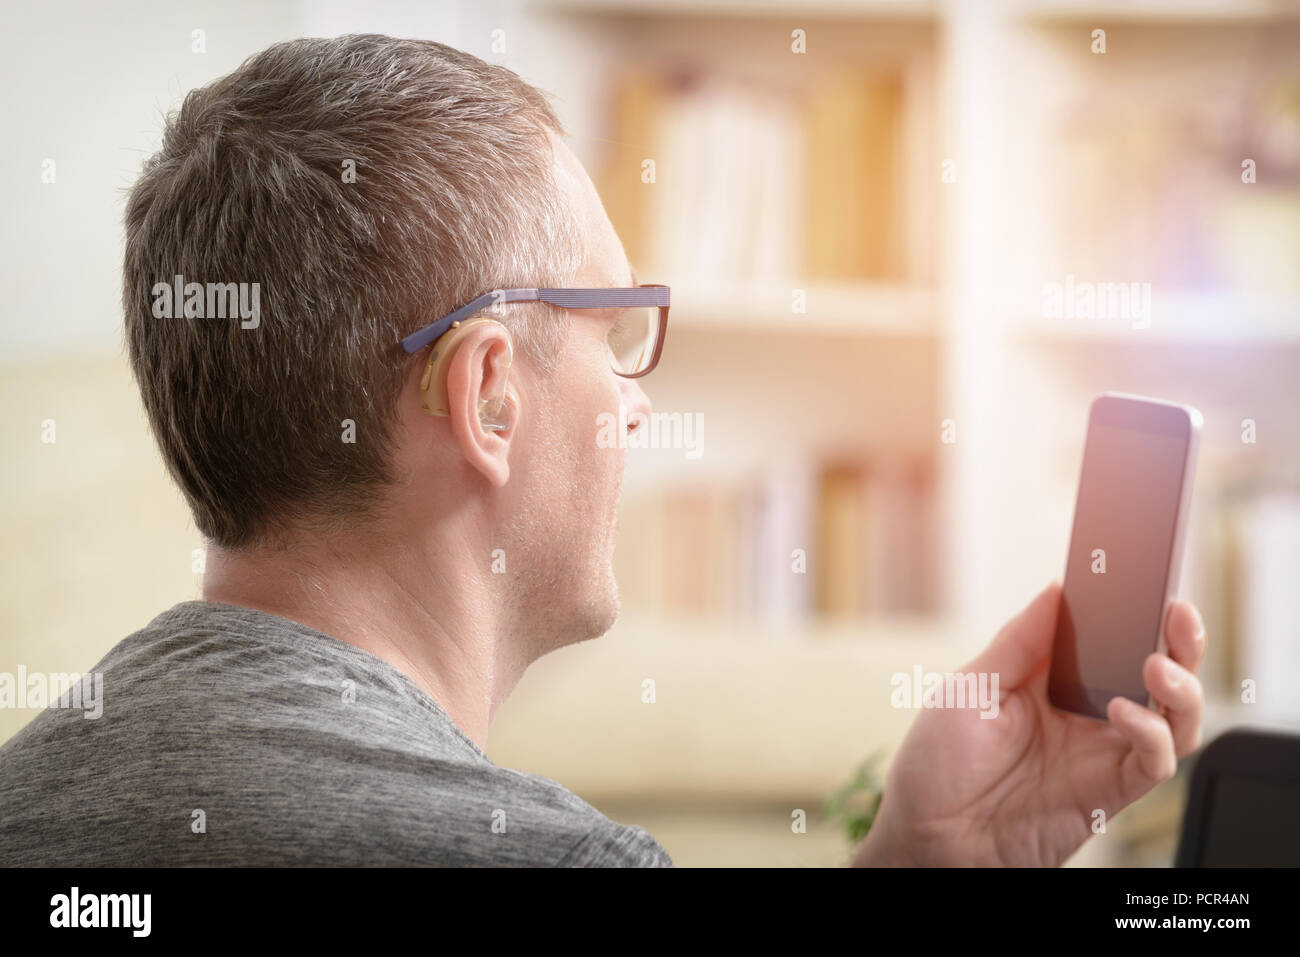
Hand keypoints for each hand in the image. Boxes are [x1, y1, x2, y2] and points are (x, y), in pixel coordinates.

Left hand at [854, 581, 1205, 866]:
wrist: (926, 838)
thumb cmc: (936, 766)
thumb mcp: (969, 689)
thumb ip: (1020, 643)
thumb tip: (1057, 591)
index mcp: (1050, 681)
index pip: (1108, 638)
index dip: (1132, 609)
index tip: (1145, 576)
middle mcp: (1085, 714)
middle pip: (1155, 672)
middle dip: (1178, 640)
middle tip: (1176, 611)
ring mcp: (1099, 754)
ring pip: (1173, 717)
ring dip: (1179, 686)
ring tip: (1156, 664)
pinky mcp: (1108, 793)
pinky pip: (1154, 762)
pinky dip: (1151, 734)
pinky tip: (1124, 712)